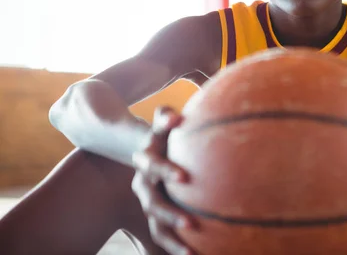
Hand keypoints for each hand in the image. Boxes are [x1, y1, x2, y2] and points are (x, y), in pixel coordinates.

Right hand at [131, 107, 197, 254]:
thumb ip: (166, 118)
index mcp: (146, 161)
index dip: (165, 171)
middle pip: (152, 203)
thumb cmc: (165, 135)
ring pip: (156, 227)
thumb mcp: (163, 123)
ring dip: (173, 241)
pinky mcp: (155, 218)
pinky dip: (175, 250)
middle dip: (170, 214)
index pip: (152, 166)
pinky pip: (163, 238)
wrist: (149, 152)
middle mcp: (144, 185)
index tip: (184, 177)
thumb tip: (176, 117)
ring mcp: (149, 204)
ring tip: (191, 253)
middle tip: (191, 223)